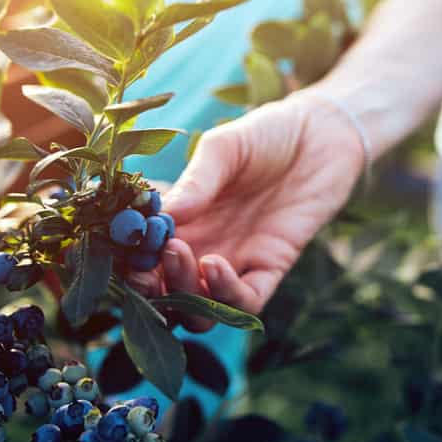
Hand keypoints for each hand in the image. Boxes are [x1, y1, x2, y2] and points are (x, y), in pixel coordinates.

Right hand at [129, 92, 364, 328]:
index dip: (127, 260)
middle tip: (150, 263)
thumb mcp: (225, 148)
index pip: (145, 254)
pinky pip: (246, 301)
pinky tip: (215, 266)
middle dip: (151, 287)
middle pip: (166, 291)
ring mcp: (237, 261)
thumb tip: (163, 214)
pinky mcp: (272, 267)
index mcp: (184, 219)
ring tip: (185, 257)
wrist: (322, 133)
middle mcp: (204, 246)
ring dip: (185, 295)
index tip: (118, 249)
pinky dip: (226, 295)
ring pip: (201, 308)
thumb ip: (197, 180)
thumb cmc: (268, 134)